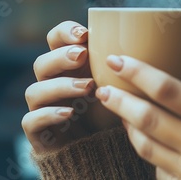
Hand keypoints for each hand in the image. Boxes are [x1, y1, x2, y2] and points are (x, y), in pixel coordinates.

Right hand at [22, 21, 120, 152]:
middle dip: (62, 56)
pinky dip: (49, 114)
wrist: (103, 149)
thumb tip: (149, 38)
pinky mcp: (39, 132)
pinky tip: (69, 113)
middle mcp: (52, 82)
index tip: (85, 34)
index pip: (55, 38)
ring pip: (35, 90)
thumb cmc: (112, 108)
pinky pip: (31, 120)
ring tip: (88, 87)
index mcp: (69, 63)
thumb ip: (123, 61)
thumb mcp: (120, 81)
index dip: (65, 32)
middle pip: (42, 62)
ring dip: (61, 86)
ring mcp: (43, 107)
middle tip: (84, 55)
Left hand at [95, 23, 180, 178]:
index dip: (137, 72)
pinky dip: (141, 144)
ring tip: (112, 103)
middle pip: (147, 117)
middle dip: (119, 98)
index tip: (117, 59)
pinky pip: (155, 164)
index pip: (167, 90)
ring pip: (145, 144)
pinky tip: (136, 131)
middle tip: (101, 83)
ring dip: (125, 122)